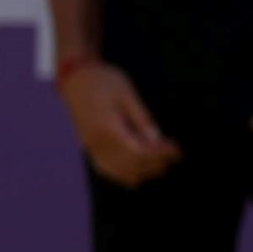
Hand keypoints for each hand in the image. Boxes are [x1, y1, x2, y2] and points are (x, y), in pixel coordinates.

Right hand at [59, 63, 181, 186]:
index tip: (176, 151)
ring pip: (119, 171)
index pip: (138, 152)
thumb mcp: (127, 93)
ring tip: (162, 163)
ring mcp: (90, 147)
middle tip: (174, 157)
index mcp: (107, 127)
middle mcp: (97, 142)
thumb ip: (142, 118)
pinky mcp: (88, 147)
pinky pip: (107, 169)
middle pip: (131, 165)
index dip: (160, 155)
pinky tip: (140, 171)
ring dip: (143, 171)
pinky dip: (125, 173)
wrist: (75, 78)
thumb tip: (156, 140)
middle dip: (156, 164)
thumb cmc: (103, 80)